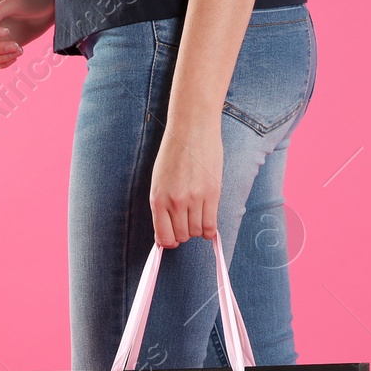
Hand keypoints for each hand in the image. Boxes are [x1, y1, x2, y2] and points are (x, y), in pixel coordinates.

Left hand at [149, 117, 222, 247]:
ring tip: (197, 217)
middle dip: (183, 234)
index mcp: (158, 199)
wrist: (192, 129)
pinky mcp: (212, 194)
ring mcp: (195, 199)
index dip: (169, 241)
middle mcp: (175, 202)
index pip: (164, 237)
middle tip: (186, 223)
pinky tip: (208, 224)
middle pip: (182, 236)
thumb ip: (162, 205)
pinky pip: (211, 225)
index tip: (173, 238)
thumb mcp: (159, 180)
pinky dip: (210, 230)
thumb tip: (166, 231)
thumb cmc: (174, 153)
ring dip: (197, 230)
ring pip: (196, 232)